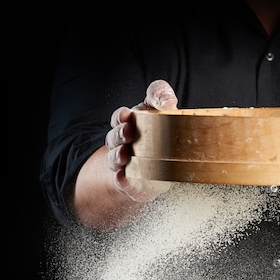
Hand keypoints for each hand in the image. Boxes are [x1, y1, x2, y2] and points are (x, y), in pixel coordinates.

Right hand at [105, 80, 177, 200]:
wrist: (162, 170)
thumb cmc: (163, 134)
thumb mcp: (163, 109)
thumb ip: (161, 97)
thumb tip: (165, 100)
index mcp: (129, 124)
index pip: (120, 118)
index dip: (120, 116)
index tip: (127, 114)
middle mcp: (122, 143)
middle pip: (114, 137)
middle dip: (119, 133)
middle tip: (128, 131)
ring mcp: (124, 163)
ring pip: (114, 158)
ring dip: (117, 155)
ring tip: (124, 153)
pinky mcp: (130, 182)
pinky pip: (121, 181)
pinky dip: (121, 179)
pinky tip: (122, 176)